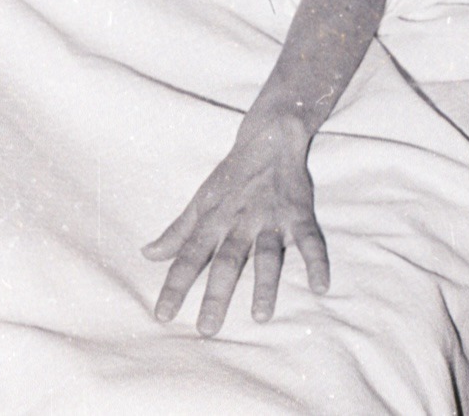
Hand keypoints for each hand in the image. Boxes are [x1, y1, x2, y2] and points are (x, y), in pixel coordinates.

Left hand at [142, 112, 329, 336]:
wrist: (269, 137)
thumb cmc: (232, 175)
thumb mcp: (201, 200)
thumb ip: (178, 231)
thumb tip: (148, 254)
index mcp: (214, 219)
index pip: (190, 255)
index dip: (176, 284)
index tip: (163, 314)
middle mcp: (241, 220)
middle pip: (227, 260)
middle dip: (217, 294)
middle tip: (206, 329)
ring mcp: (271, 217)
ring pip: (267, 254)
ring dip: (264, 283)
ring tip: (260, 316)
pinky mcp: (299, 214)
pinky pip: (311, 240)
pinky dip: (317, 262)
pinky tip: (320, 287)